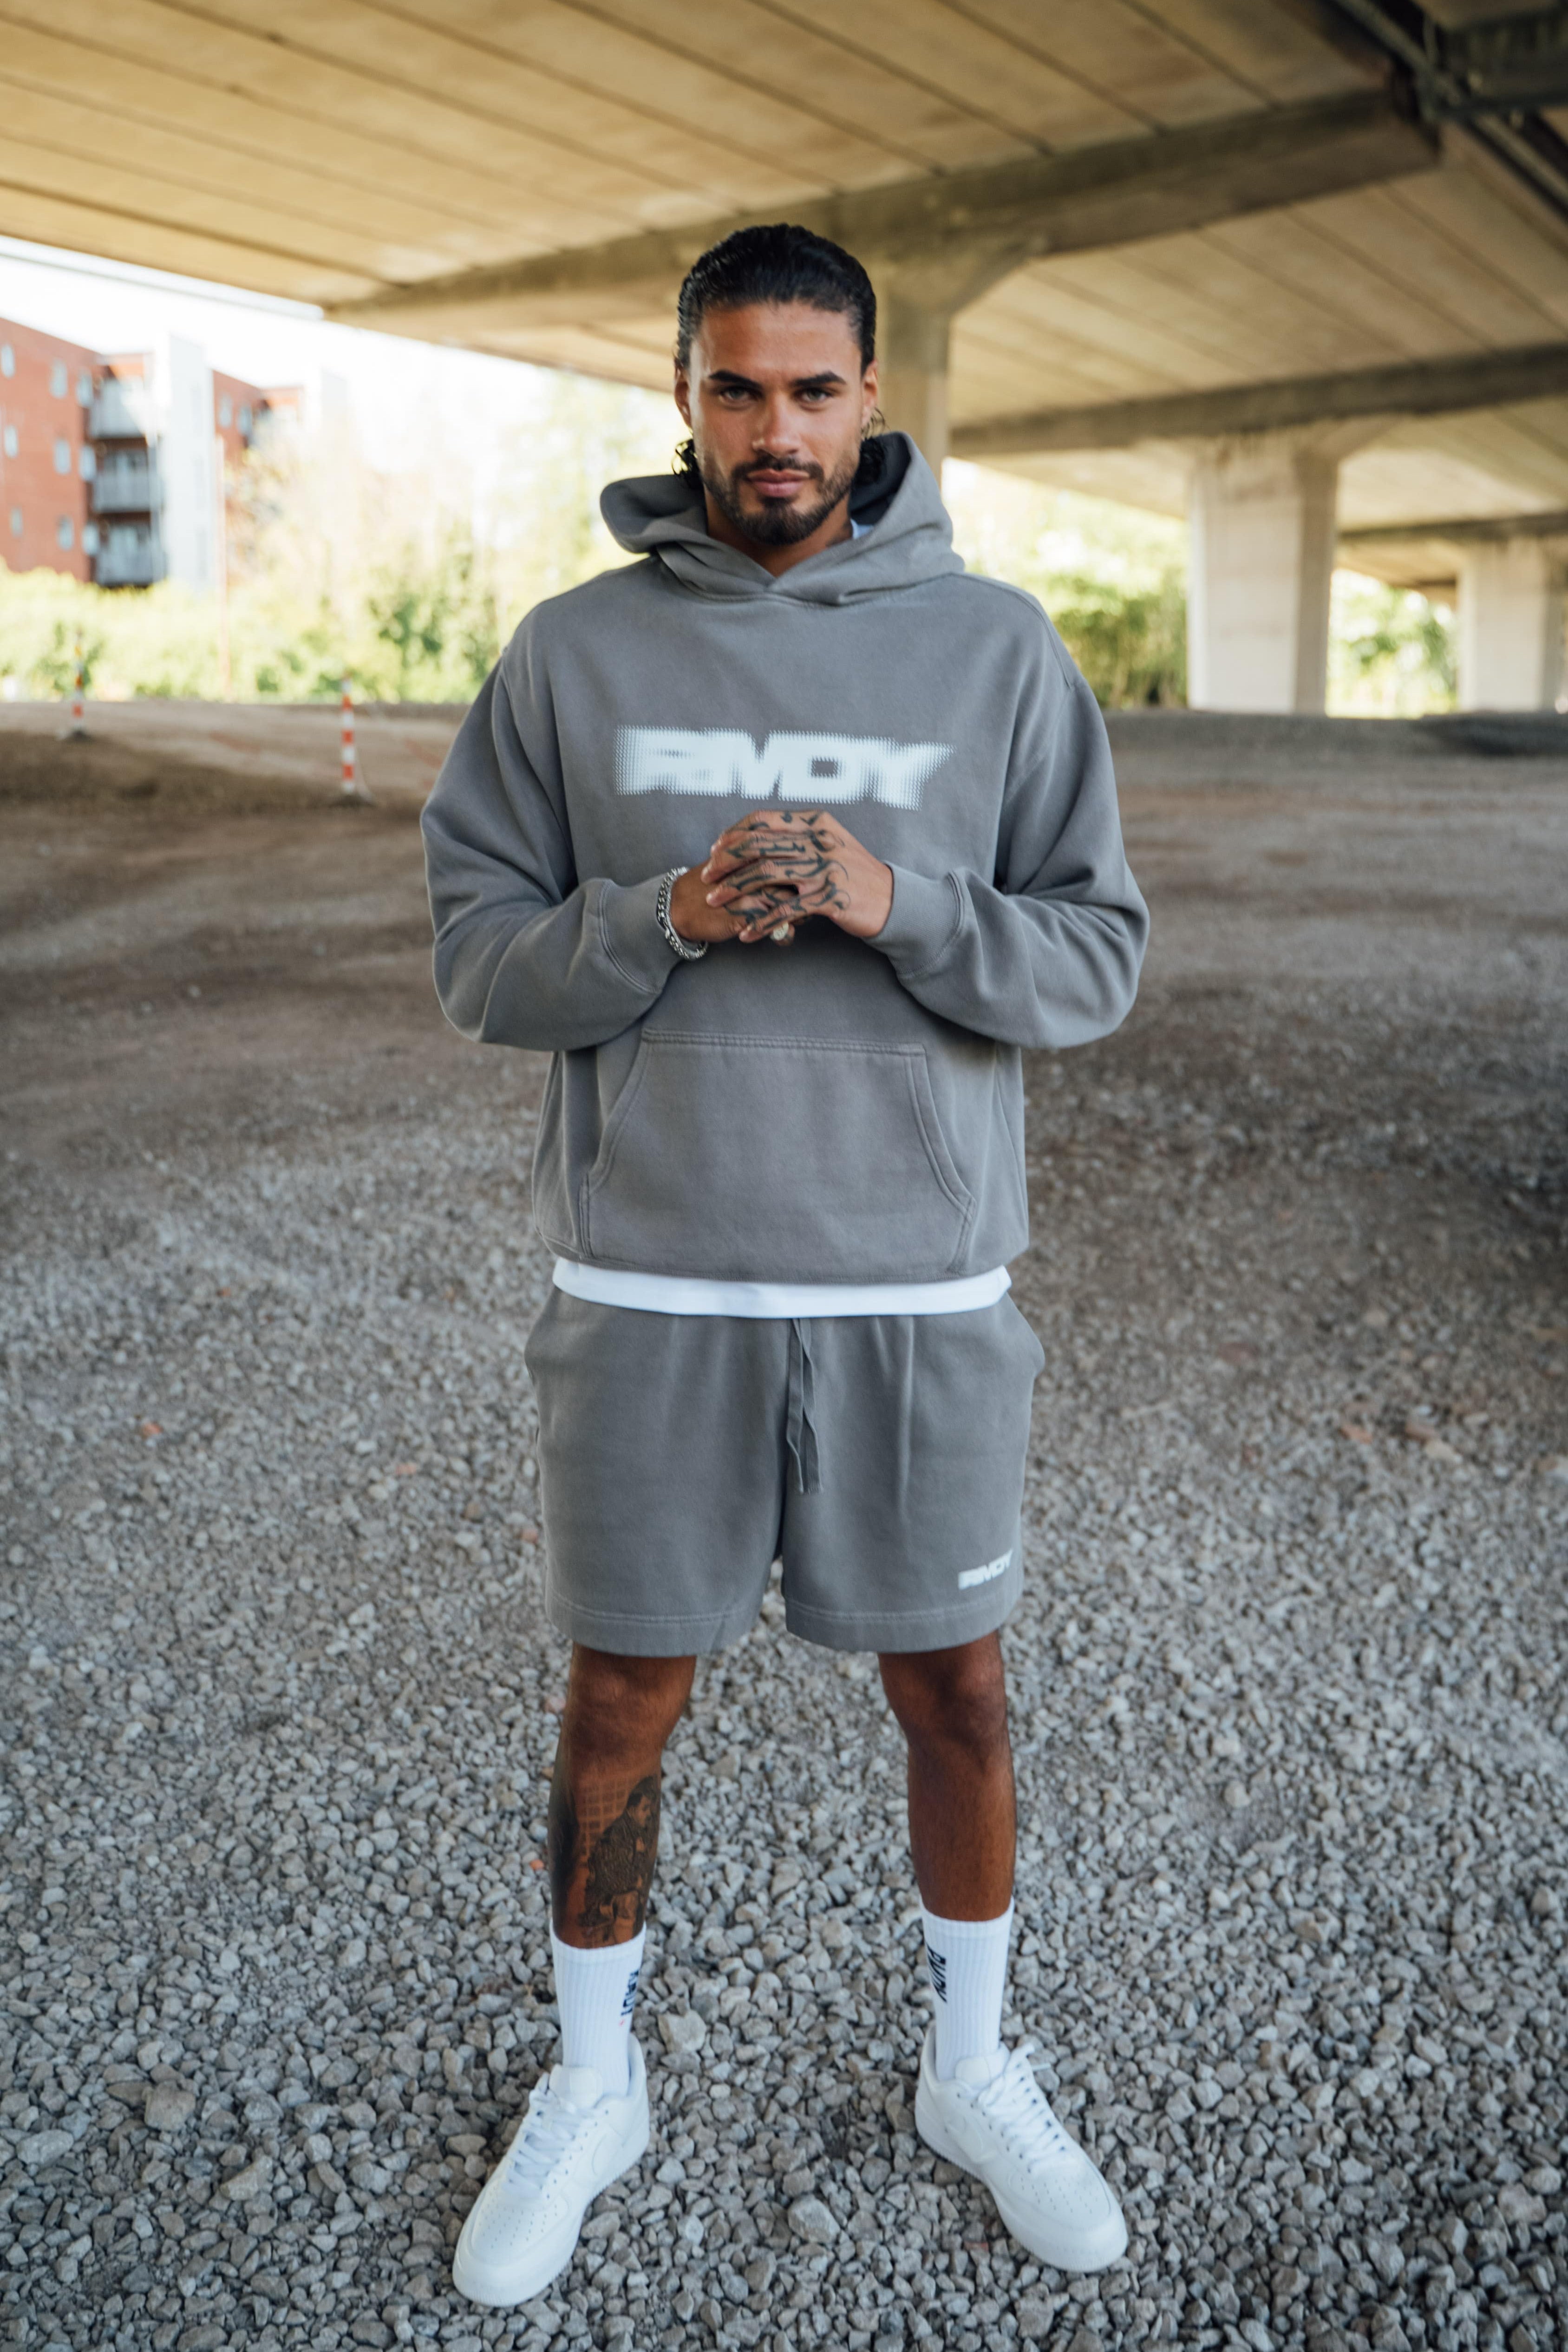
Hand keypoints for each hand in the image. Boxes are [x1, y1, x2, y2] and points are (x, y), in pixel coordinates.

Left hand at [694, 808, 894, 943]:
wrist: (891, 900)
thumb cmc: (854, 872)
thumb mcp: (830, 842)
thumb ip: (798, 835)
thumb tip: (756, 834)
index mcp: (815, 822)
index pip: (763, 820)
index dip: (733, 834)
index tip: (715, 849)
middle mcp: (819, 840)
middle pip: (758, 845)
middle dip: (726, 862)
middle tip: (705, 877)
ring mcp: (825, 868)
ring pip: (766, 874)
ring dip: (735, 889)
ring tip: (715, 902)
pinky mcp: (830, 897)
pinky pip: (786, 910)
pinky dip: (762, 922)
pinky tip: (747, 933)